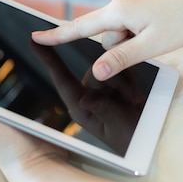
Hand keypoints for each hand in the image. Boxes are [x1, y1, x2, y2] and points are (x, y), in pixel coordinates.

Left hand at [29, 41, 144, 153]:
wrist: (149, 139)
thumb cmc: (130, 138)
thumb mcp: (117, 125)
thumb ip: (102, 109)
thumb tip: (85, 99)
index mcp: (81, 107)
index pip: (62, 80)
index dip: (48, 59)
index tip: (33, 41)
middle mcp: (88, 95)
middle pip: (95, 70)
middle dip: (116, 81)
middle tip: (132, 100)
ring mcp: (102, 89)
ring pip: (111, 68)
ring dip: (126, 83)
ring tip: (134, 102)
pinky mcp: (116, 84)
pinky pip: (122, 69)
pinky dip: (131, 80)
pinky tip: (135, 96)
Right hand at [32, 0, 182, 80]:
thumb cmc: (181, 22)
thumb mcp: (150, 47)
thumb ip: (120, 59)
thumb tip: (95, 73)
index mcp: (118, 9)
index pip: (81, 27)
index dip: (57, 35)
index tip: (35, 36)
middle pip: (108, 34)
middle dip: (123, 45)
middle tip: (152, 42)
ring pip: (122, 28)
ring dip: (135, 37)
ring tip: (161, 31)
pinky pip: (132, 18)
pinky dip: (141, 28)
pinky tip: (162, 24)